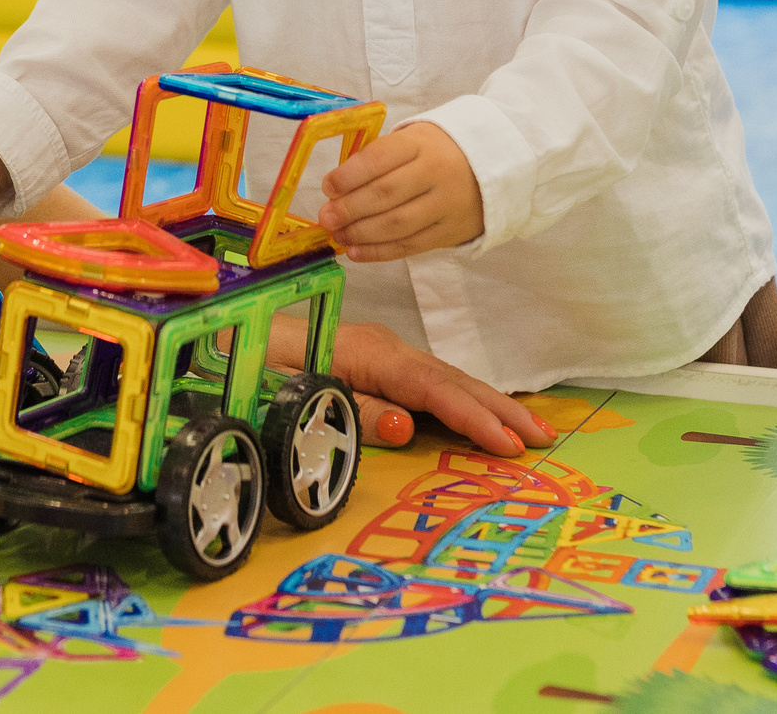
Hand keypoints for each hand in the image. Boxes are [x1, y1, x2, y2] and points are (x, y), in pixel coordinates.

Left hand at [269, 317, 552, 458]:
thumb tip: (406, 426)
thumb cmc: (259, 365)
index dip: (472, 417)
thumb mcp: (296, 391)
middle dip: (499, 409)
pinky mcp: (380, 361)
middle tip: (543, 438)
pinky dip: (465, 398)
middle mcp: (385, 348)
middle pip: (451, 379)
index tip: (508, 445)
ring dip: (489, 404)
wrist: (233, 332)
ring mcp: (385, 352)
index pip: (431, 389)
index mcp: (368, 354)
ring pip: (447, 379)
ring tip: (529, 429)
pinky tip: (484, 413)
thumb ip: (352, 408)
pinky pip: (433, 381)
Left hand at [318, 120, 482, 262]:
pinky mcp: (450, 232)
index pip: (380, 159)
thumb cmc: (439, 151)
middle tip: (326, 217)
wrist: (495, 166)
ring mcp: (445, 204)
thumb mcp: (414, 139)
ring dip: (361, 233)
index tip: (328, 187)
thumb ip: (380, 157)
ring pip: (397, 224)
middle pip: (386, 194)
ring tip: (338, 235)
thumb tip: (338, 187)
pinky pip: (410, 246)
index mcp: (421, 143)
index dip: (349, 175)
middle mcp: (435, 172)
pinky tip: (356, 252)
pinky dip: (380, 252)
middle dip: (350, 208)